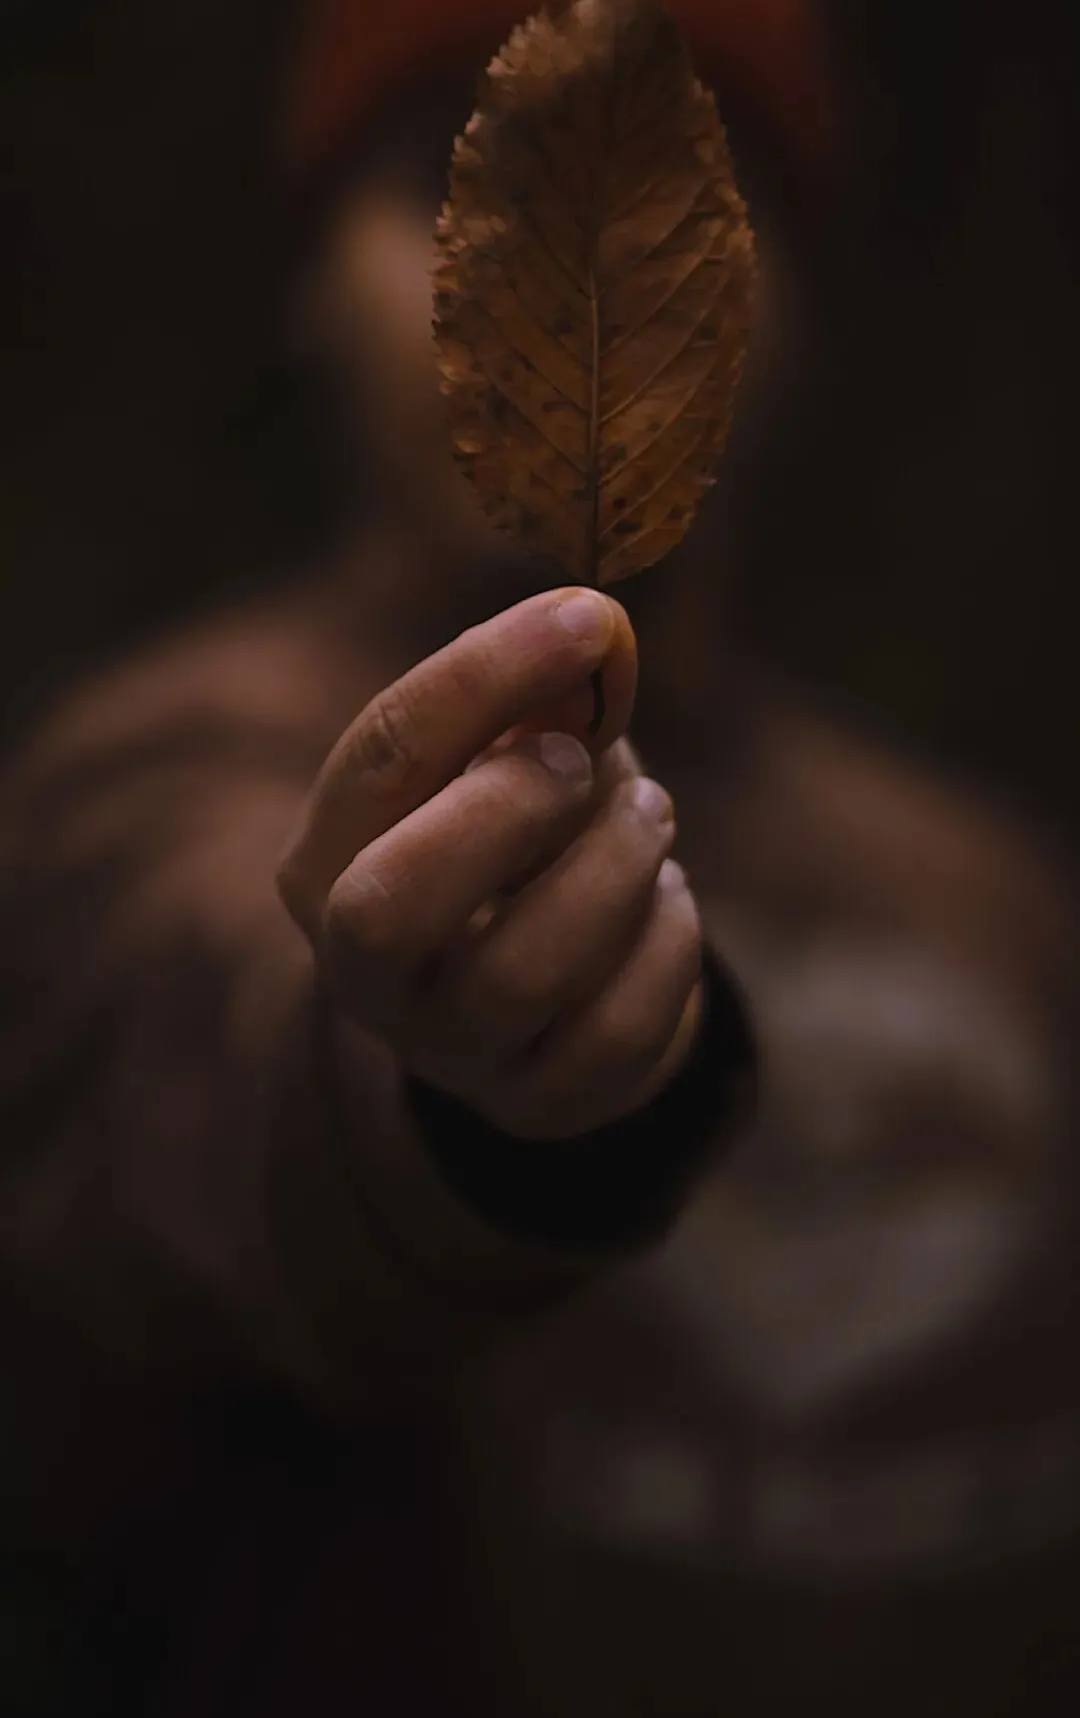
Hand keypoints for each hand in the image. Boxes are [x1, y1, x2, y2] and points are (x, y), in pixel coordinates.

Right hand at [278, 588, 703, 1139]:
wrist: (547, 990)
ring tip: (650, 812)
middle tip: (585, 759)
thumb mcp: (517, 753)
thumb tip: (601, 639)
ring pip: (527, 969)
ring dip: (616, 863)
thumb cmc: (518, 833)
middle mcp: (364, 969)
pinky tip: (663, 896)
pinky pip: (619, 1025)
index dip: (487, 673)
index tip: (587, 616)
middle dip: (512, 807)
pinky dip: (667, 938)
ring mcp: (449, 1050)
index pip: (382, 758)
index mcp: (327, 860)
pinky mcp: (540, 1101)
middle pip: (393, 903)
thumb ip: (549, 695)